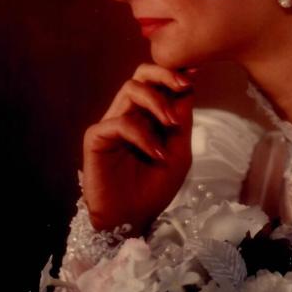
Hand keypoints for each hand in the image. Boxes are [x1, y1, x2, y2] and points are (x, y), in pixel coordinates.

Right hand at [82, 64, 195, 235]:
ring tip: (173, 124)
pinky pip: (119, 123)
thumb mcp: (179, 152)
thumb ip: (182, 120)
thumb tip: (189, 85)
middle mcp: (130, 114)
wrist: (133, 218)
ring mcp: (112, 123)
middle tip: (183, 85)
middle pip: (140, 75)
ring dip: (156, 102)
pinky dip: (142, 135)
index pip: (158, 83)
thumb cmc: (155, 188)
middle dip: (164, 74)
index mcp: (149, 115)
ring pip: (130, 89)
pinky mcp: (97, 138)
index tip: (195, 72)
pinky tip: (157, 154)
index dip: (176, 73)